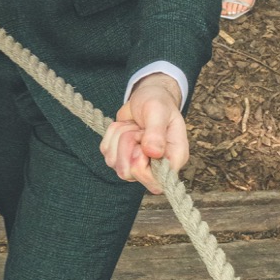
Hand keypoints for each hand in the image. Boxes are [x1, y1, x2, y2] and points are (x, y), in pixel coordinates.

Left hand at [100, 73, 188, 192]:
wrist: (146, 96)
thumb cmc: (158, 101)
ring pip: (114, 162)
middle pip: (128, 173)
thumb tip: (154, 153)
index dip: (140, 166)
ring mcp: (136, 163)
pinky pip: (106, 152)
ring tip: (134, 126)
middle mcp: (156, 166)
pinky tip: (126, 126)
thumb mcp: (158, 110)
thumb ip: (156, 131)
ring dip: (119, 137)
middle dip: (127, 145)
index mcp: (173, 159)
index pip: (155, 184)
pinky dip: (111, 135)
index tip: (141, 145)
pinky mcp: (121, 156)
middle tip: (139, 129)